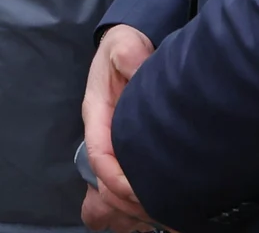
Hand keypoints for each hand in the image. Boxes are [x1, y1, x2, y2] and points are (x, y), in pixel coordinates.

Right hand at [80, 25, 155, 230]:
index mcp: (97, 114)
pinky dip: (135, 206)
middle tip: (161, 215)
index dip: (116, 180)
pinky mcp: (125, 148)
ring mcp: (112, 144)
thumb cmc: (125, 45)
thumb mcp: (123, 44)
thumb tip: (138, 67)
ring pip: (109, 189)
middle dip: (127, 203)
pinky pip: (123, 184)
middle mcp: (102, 134)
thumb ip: (128, 54)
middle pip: (103, 182)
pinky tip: (155, 219)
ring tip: (161, 220)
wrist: (128, 45)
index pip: (99, 156)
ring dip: (129, 210)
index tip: (140, 193)